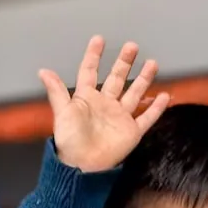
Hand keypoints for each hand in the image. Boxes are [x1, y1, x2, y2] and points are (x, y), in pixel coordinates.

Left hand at [42, 37, 168, 171]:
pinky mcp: (131, 132)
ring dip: (143, 79)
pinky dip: (156, 108)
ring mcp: (120, 117)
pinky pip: (146, 117)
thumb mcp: (62, 113)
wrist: (82, 167)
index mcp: (86, 98)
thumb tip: (43, 71)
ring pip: (134, 93)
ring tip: (152, 63)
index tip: (99, 40)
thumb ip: (56, 92)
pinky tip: (164, 96)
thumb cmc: (69, 142)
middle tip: (132, 46)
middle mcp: (105, 104)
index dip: (93, 56)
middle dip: (124, 62)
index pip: (90, 72)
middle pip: (116, 78)